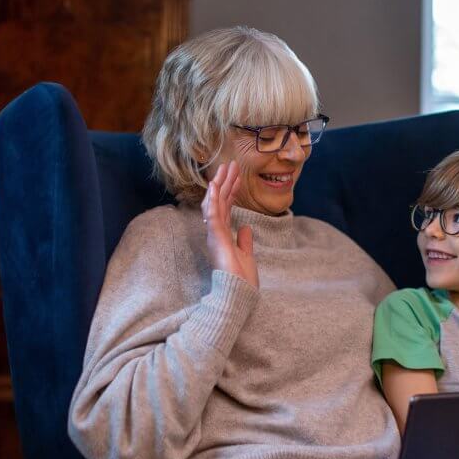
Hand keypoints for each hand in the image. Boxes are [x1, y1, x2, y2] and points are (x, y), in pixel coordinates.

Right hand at [201, 161, 258, 288]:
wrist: (238, 294)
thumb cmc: (241, 279)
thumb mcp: (246, 255)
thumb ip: (244, 240)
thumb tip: (246, 227)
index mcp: (224, 235)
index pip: (227, 207)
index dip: (232, 191)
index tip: (237, 176)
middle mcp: (217, 232)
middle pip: (221, 201)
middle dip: (226, 182)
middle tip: (232, 164)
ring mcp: (215, 235)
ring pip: (216, 204)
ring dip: (220, 185)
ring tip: (225, 168)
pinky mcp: (216, 238)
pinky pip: (212, 215)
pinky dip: (212, 200)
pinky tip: (213, 186)